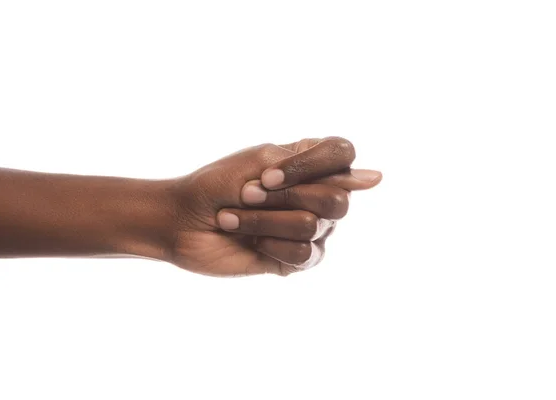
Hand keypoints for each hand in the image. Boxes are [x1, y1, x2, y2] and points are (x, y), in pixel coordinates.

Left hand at [167, 137, 381, 276]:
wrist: (179, 222)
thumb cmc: (215, 185)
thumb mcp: (261, 164)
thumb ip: (316, 168)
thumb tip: (375, 178)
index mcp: (310, 165)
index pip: (344, 155)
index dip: (308, 168)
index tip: (266, 175)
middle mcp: (317, 197)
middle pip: (336, 200)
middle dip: (283, 199)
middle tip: (248, 195)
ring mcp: (310, 230)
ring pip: (312, 227)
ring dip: (263, 222)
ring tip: (235, 220)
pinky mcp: (297, 260)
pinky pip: (304, 254)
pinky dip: (269, 245)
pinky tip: (252, 245)